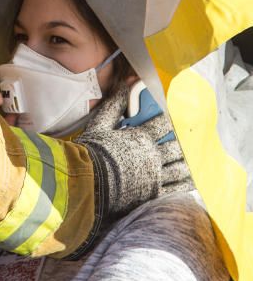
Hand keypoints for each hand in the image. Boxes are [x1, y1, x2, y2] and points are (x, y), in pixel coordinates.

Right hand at [77, 84, 192, 215]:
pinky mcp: (153, 193)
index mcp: (141, 137)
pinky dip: (184, 184)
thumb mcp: (99, 123)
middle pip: (175, 147)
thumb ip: (114, 105)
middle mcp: (152, 156)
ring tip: (190, 161)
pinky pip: (175, 188)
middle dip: (180, 142)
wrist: (88, 182)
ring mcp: (155, 176)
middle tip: (185, 140)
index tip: (173, 118)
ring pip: (179, 168)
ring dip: (186, 163)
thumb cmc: (93, 152)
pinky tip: (189, 181)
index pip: (162, 124)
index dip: (169, 120)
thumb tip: (123, 87)